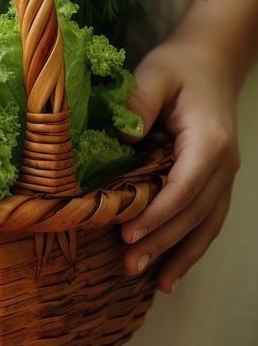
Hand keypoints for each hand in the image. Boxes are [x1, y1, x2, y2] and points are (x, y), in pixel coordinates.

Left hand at [121, 37, 240, 292]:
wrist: (210, 63)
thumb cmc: (179, 68)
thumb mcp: (155, 74)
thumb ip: (138, 102)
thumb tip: (123, 136)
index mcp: (209, 141)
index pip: (185, 186)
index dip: (159, 213)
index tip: (129, 234)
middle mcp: (223, 165)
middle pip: (194, 213)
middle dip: (163, 243)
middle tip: (128, 265)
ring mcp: (223, 177)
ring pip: (204, 225)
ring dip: (179, 255)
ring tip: (152, 282)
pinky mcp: (214, 183)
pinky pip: (205, 222)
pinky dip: (190, 248)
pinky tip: (170, 274)